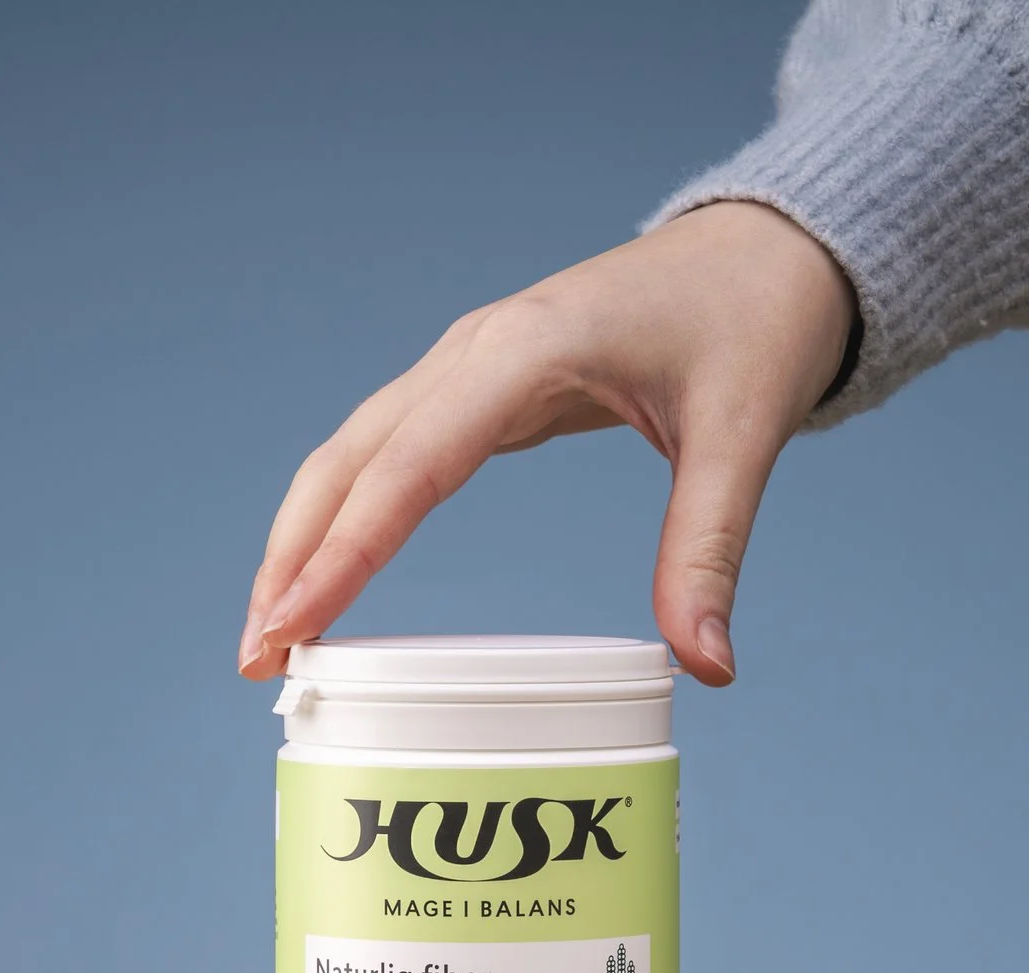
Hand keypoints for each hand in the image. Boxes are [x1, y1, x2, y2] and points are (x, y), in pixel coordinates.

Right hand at [237, 201, 855, 686]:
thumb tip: (706, 667)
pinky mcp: (482, 385)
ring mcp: (471, 365)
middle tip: (258, 658)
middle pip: (349, 460)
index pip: (409, 465)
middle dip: (293, 557)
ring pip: (354, 454)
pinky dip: (346, 515)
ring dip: (304, 538)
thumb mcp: (742, 436)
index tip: (295, 623)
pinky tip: (327, 575)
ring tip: (273, 634)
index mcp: (526, 351)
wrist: (770, 249)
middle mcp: (477, 351)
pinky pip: (390, 453)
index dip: (345, 550)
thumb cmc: (755, 321)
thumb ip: (709, 551)